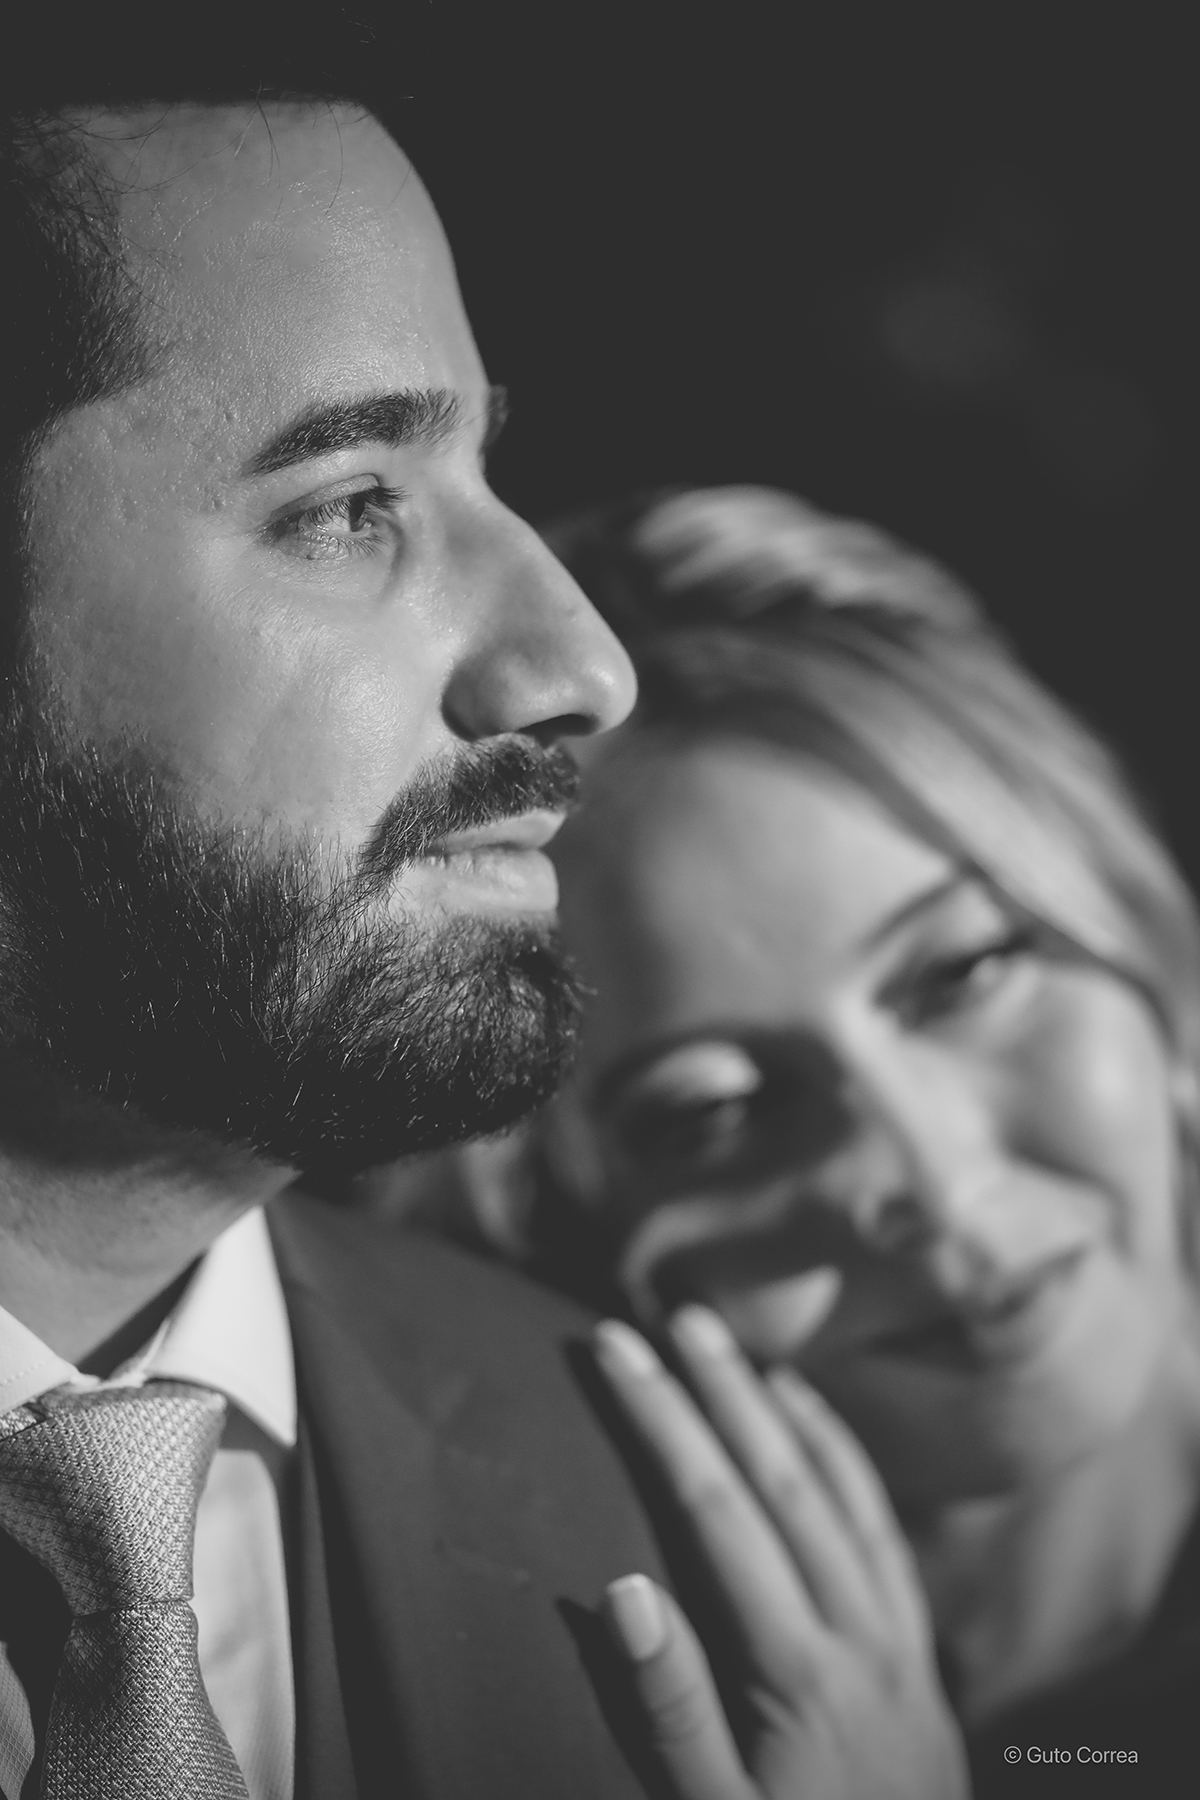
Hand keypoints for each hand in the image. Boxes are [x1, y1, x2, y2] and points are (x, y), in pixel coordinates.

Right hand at [593, 1305, 967, 1799]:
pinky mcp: (918, 1653)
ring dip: (784, 1411)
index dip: (661, 1420)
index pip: (716, 1510)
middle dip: (718, 1390)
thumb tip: (619, 1588)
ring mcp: (898, 1639)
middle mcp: (858, 1634)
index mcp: (798, 1671)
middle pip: (779, 1480)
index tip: (614, 1351)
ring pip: (840, 1493)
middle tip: (669, 1317)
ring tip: (735, 1350)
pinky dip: (847, 1464)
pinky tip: (816, 1432)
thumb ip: (671, 1711)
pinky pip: (884, 1531)